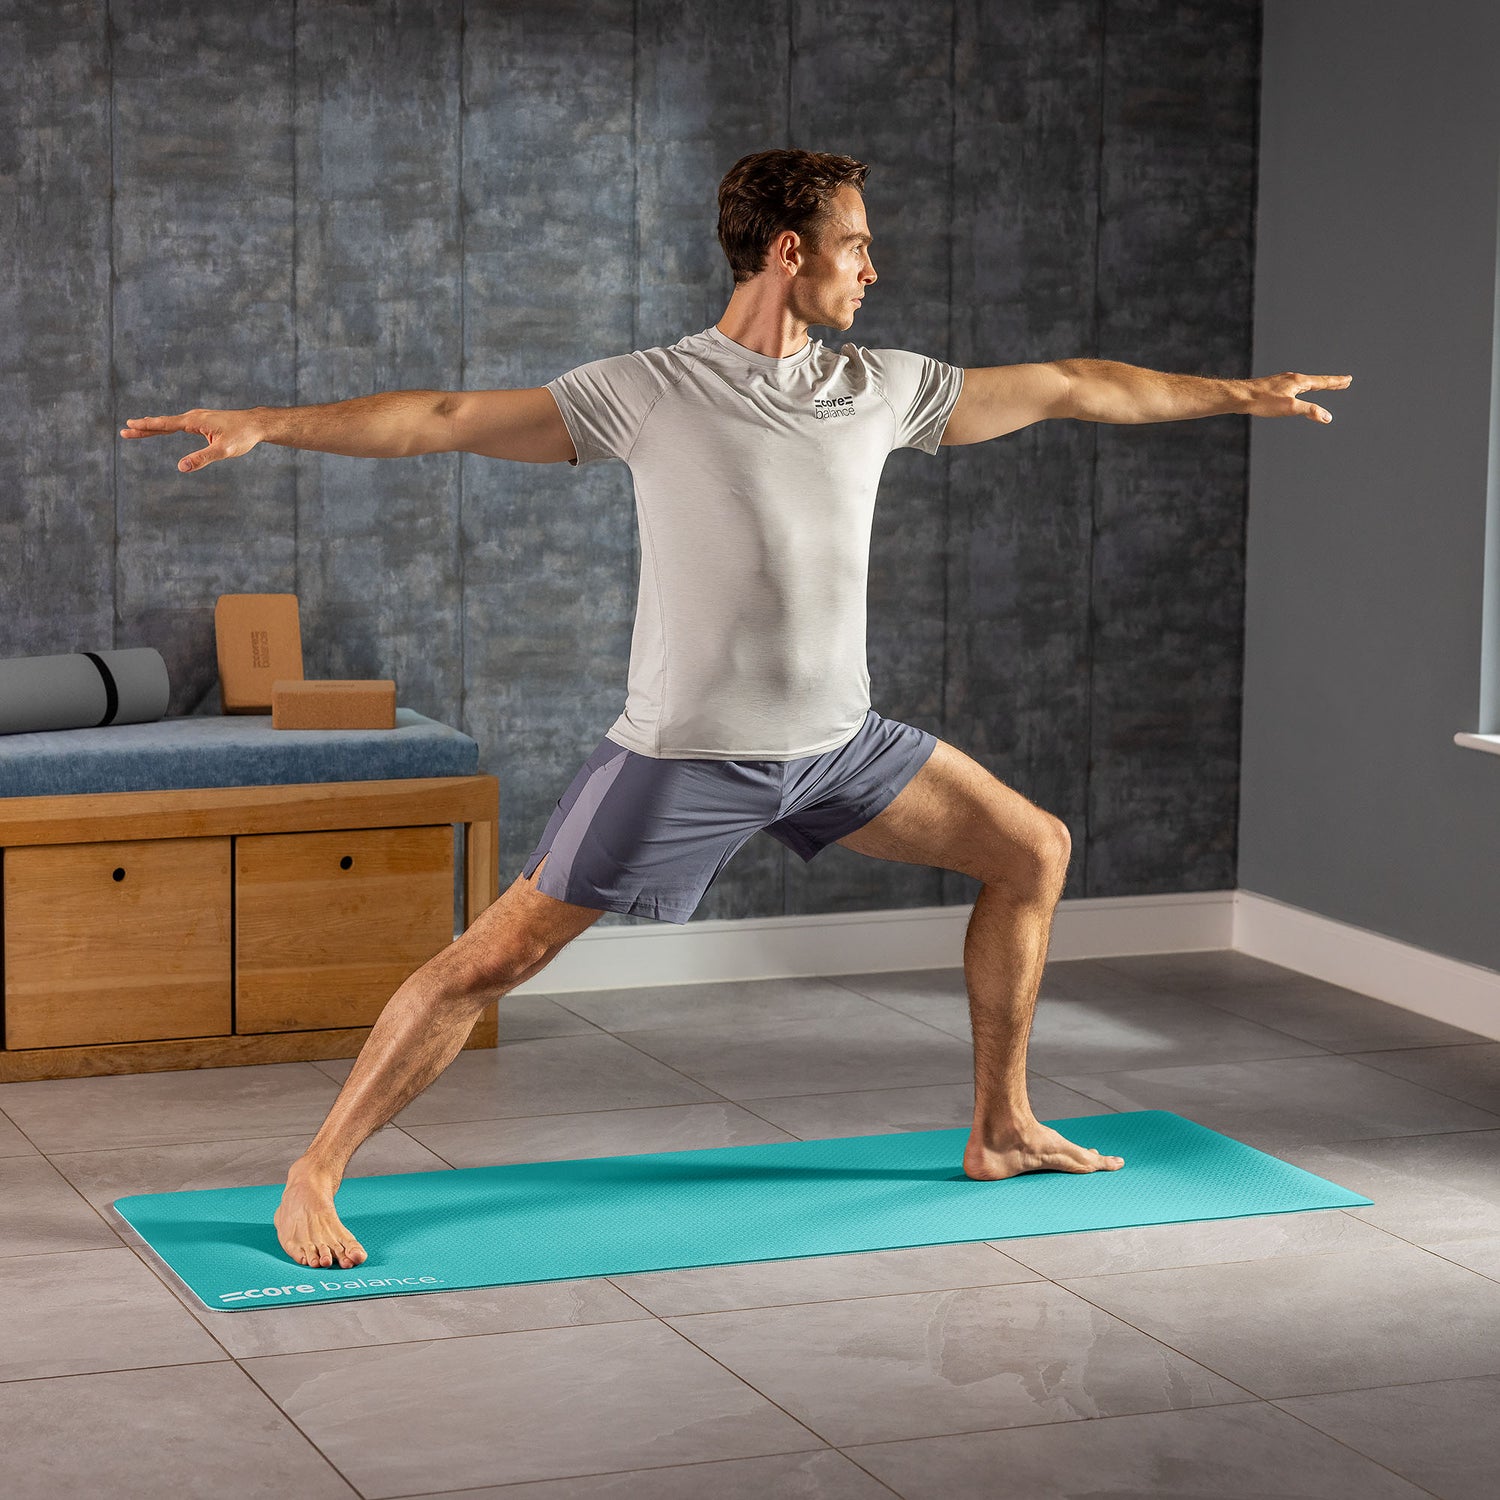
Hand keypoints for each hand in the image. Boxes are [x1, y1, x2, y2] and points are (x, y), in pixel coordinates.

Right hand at [118, 407, 265, 471]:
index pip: (166, 424)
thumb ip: (202, 459)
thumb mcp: (223, 451)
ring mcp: (198, 418)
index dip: (147, 426)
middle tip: (124, 430)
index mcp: (195, 421)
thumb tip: (181, 467)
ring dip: (153, 427)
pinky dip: (166, 427)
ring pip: (170, 423)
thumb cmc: (242, 436)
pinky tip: (161, 429)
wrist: (256, 424)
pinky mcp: (203, 422)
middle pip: (163, 423)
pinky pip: (179, 424)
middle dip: (144, 427)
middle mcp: (193, 417)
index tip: (130, 425)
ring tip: (136, 429)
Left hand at [1245, 371, 1351, 423]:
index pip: (1323, 382)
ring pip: (1305, 383)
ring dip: (1317, 384)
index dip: (1336, 382)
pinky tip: (1297, 390)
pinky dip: (1304, 387)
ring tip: (1324, 386)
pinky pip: (1294, 385)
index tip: (1348, 379)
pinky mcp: (1274, 386)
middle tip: (1344, 381)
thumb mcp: (1290, 408)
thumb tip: (1328, 417)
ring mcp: (1283, 381)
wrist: (1241, 396)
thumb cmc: (1264, 401)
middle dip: (1331, 382)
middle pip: (1316, 381)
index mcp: (1299, 381)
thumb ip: (1310, 411)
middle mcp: (1292, 378)